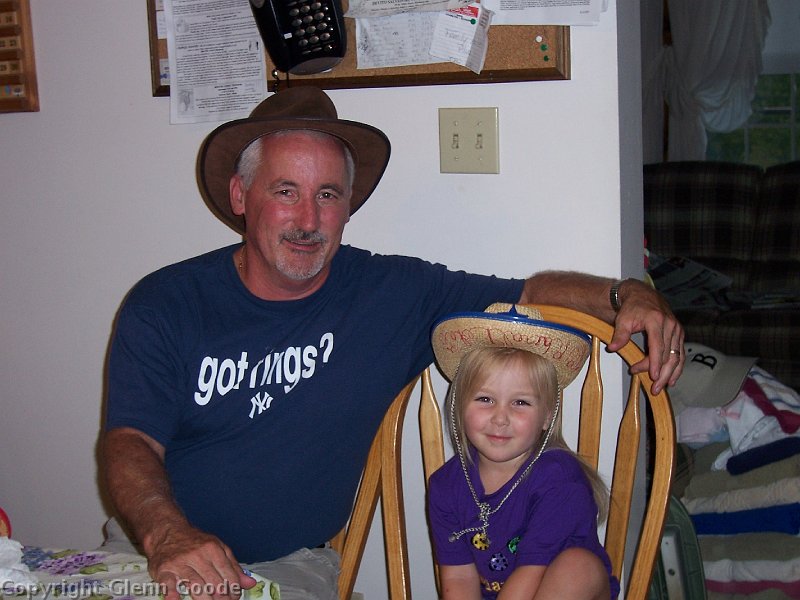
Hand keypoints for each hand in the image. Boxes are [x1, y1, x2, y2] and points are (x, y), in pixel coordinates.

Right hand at [143, 522, 255, 599]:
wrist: (168, 531)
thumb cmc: (196, 543)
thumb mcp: (218, 548)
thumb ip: (233, 566)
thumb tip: (250, 583)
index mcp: (213, 549)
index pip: (228, 574)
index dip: (234, 590)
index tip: (235, 597)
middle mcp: (197, 555)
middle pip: (214, 582)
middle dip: (222, 597)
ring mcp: (180, 562)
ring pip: (196, 585)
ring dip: (205, 599)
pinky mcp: (164, 569)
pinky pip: (168, 583)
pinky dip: (172, 593)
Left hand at [606, 279, 684, 393]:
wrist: (642, 295)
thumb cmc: (631, 308)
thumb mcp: (622, 319)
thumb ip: (619, 335)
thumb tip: (613, 349)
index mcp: (656, 321)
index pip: (658, 346)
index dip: (655, 363)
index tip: (652, 377)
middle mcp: (670, 325)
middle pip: (669, 355)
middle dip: (662, 373)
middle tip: (655, 388)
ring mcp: (677, 329)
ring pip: (677, 356)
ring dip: (670, 373)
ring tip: (662, 387)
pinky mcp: (679, 333)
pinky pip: (680, 353)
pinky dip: (677, 367)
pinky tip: (672, 378)